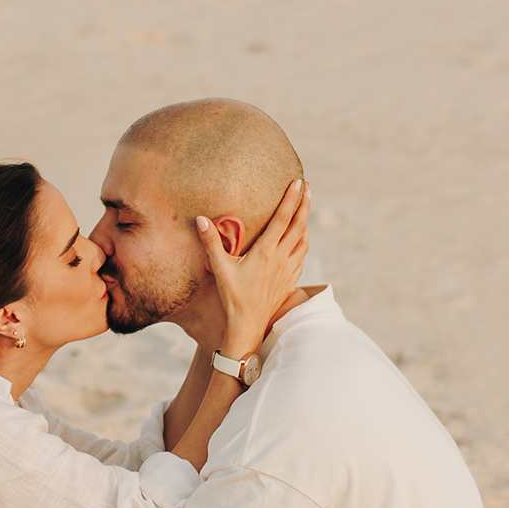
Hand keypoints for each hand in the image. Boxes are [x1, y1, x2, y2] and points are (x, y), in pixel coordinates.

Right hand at [202, 177, 308, 356]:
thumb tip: (200, 219)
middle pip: (298, 225)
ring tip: (306, 209)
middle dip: (304, 204)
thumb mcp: (219, 267)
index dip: (291, 198)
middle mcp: (281, 258)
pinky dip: (305, 242)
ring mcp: (288, 269)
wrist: (248, 324)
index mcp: (266, 251)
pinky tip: (302, 239)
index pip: (282, 218)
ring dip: (306, 222)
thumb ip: (211, 241)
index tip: (298, 182)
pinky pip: (302, 255)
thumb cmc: (232, 296)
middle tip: (308, 188)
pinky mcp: (290, 280)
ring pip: (304, 240)